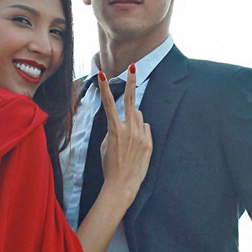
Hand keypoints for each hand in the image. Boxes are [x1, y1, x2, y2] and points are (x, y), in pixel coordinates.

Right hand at [97, 65, 151, 201]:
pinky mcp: (149, 143)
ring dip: (134, 120)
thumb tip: (129, 117)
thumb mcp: (106, 144)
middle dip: (132, 81)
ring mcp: (141, 135)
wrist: (122, 185)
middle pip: (131, 100)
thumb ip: (116, 127)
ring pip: (139, 116)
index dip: (105, 87)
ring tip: (128, 139)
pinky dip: (141, 132)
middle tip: (133, 66)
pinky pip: (145, 129)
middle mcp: (129, 129)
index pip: (109, 103)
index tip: (102, 73)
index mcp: (114, 129)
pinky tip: (135, 146)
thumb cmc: (110, 165)